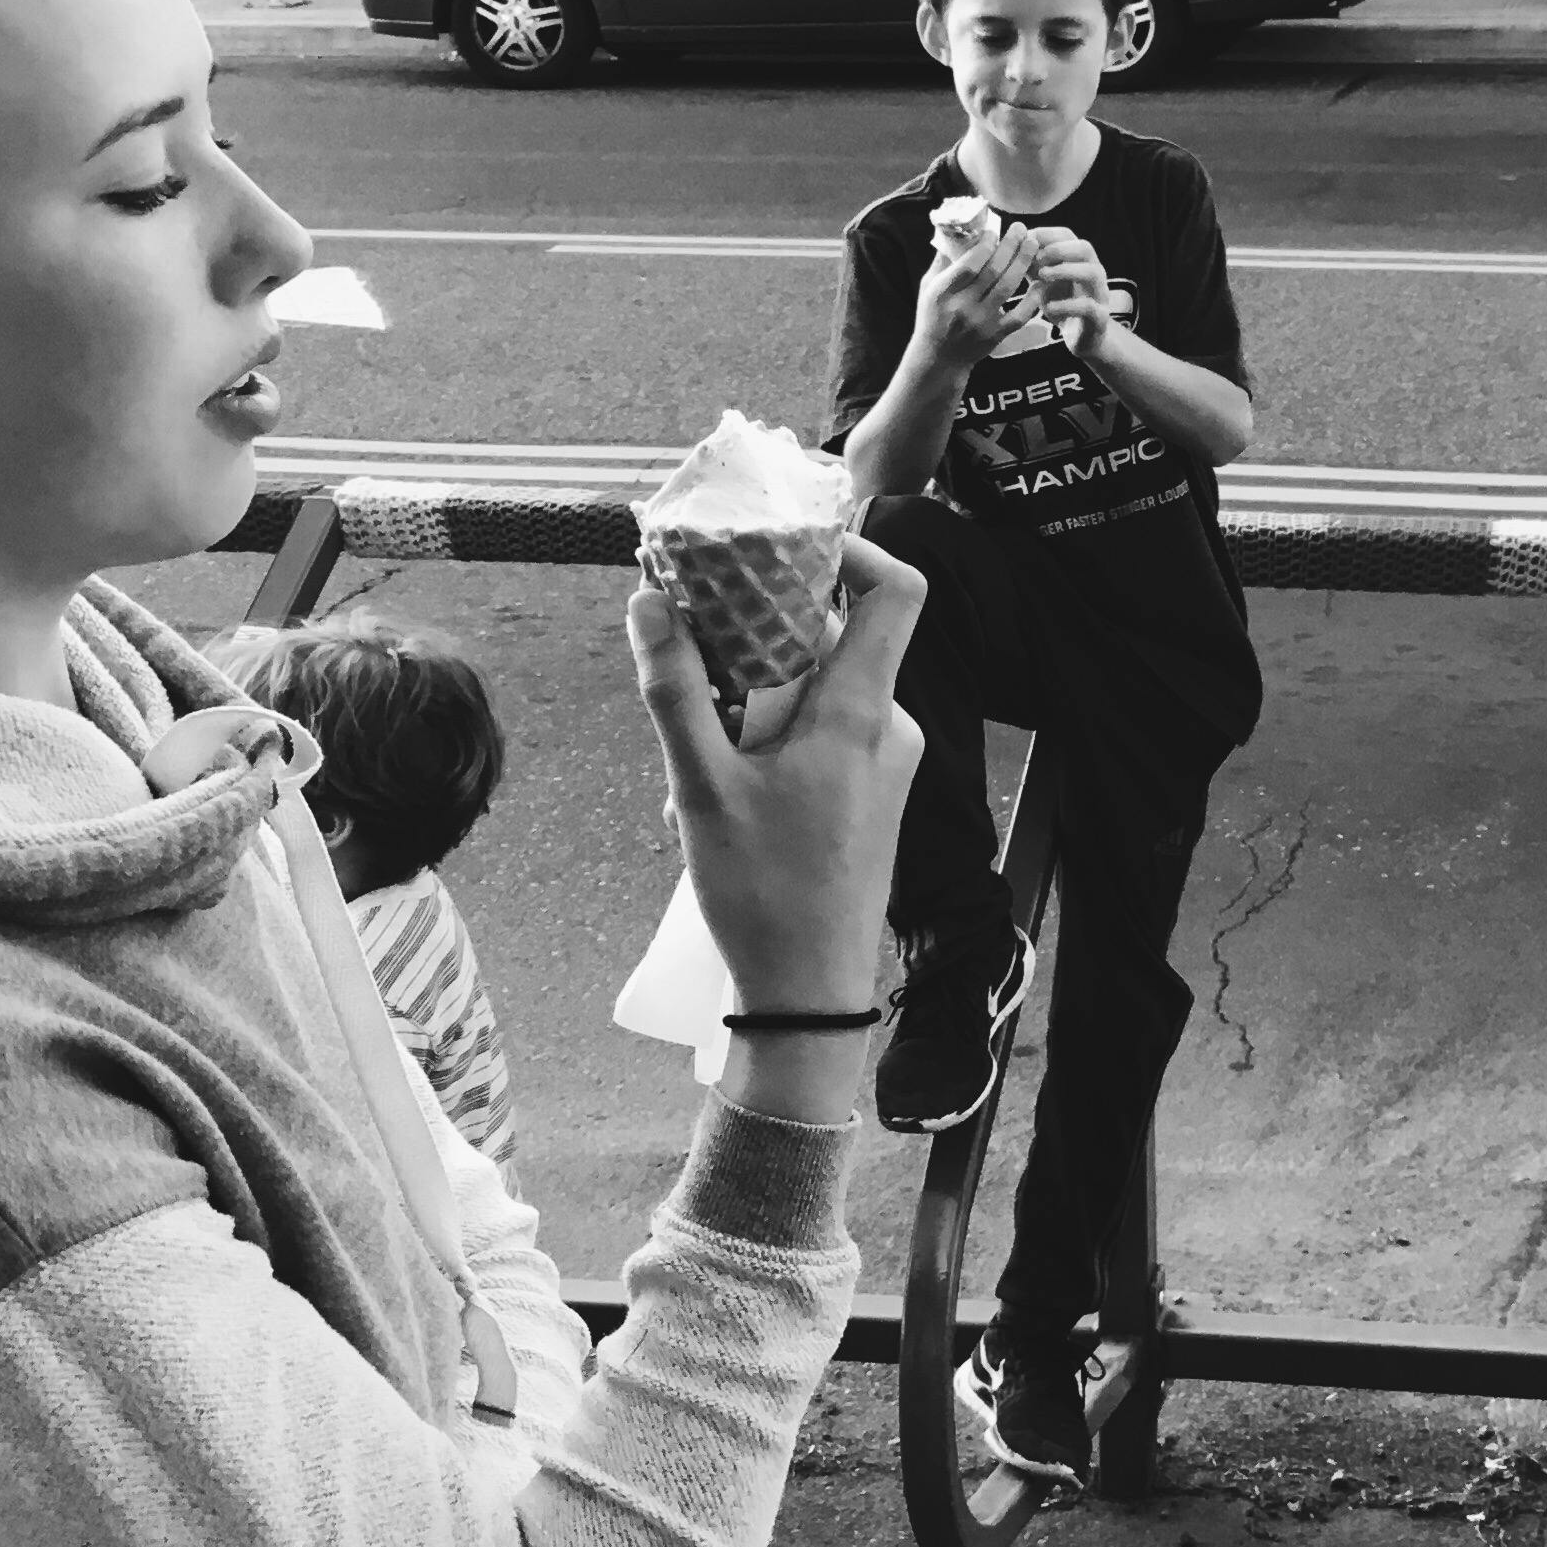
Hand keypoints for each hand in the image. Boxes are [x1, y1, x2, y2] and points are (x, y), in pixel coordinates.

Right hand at [627, 532, 925, 1012]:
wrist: (810, 996)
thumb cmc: (764, 897)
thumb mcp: (701, 789)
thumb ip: (674, 690)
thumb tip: (650, 603)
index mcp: (862, 714)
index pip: (897, 592)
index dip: (851, 550)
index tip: (782, 550)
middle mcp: (890, 729)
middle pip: (833, 639)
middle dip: (759, 646)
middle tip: (695, 673)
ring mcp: (887, 764)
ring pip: (819, 693)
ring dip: (755, 707)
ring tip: (701, 766)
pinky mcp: (875, 796)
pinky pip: (826, 736)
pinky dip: (773, 743)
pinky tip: (724, 799)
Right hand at [915, 224, 1041, 366]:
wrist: (939, 358)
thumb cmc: (932, 316)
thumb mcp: (928, 286)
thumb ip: (942, 260)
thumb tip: (956, 229)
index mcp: (943, 292)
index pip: (968, 265)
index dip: (984, 245)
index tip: (994, 230)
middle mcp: (963, 307)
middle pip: (992, 272)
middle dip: (1009, 246)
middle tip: (1021, 228)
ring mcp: (981, 323)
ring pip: (1007, 288)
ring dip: (1022, 263)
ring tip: (1032, 243)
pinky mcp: (996, 336)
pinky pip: (1020, 316)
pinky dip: (1032, 299)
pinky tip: (1040, 282)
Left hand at [1023, 228, 1117, 355]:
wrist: (1082, 337)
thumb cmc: (1060, 304)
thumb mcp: (1042, 281)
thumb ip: (1030, 264)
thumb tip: (1009, 244)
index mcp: (1079, 260)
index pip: (1067, 235)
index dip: (1046, 235)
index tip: (1025, 242)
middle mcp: (1094, 272)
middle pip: (1084, 248)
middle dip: (1057, 249)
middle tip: (1035, 259)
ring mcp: (1100, 294)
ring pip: (1093, 273)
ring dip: (1065, 271)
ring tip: (1042, 277)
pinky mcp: (1100, 318)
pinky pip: (1089, 307)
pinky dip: (1067, 305)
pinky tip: (1048, 307)